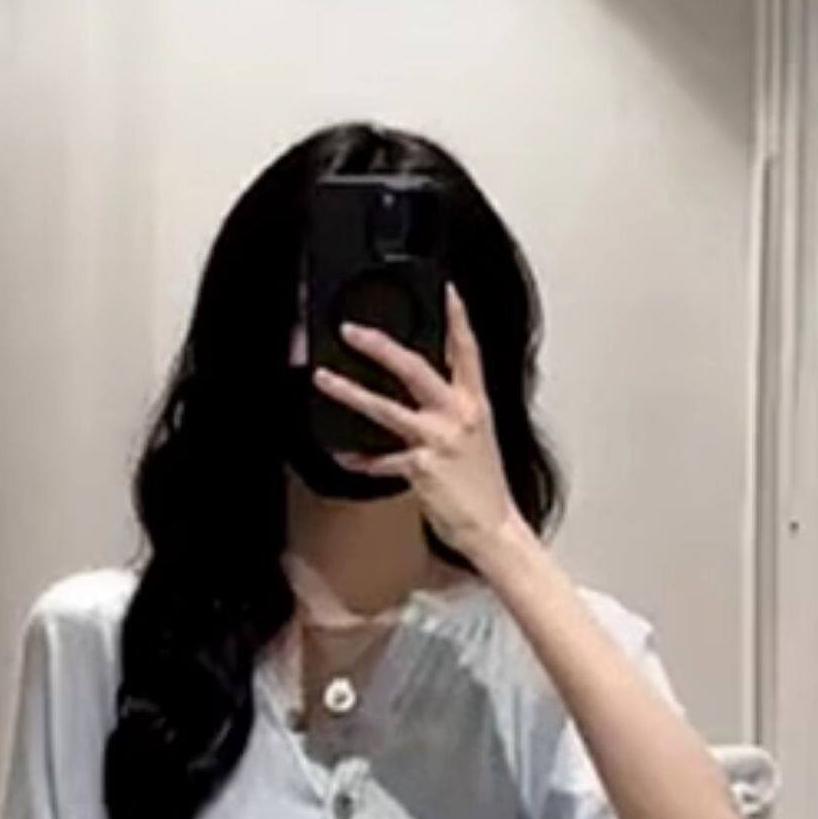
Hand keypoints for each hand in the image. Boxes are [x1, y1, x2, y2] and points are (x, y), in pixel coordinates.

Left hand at [314, 284, 523, 564]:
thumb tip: (423, 396)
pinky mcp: (420, 468)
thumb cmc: (484, 486)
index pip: (468, 351)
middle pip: (416, 369)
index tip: (447, 291)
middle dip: (381, 346)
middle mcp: (458, 416)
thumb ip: (451, 410)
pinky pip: (381, 459)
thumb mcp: (475, 437)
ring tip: (324, 380)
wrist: (492, 527)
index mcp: (475, 405)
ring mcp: (438, 441)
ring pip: (386, 409)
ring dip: (351, 392)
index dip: (458, 318)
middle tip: (352, 331)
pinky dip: (360, 458)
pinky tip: (344, 455)